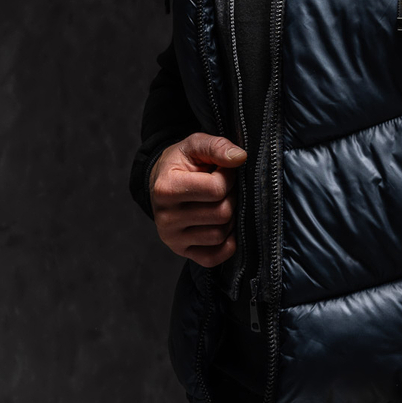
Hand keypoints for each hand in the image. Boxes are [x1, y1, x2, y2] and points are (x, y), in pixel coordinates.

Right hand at [149, 133, 245, 267]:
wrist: (161, 182)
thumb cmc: (182, 163)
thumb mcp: (194, 145)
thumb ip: (216, 146)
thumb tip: (240, 158)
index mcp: (166, 189)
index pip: (216, 189)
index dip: (228, 177)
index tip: (223, 171)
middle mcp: (166, 218)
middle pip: (222, 214)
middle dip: (231, 197)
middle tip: (224, 188)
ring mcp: (172, 238)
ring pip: (221, 235)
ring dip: (229, 218)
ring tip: (219, 202)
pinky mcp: (181, 251)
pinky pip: (214, 257)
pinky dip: (226, 243)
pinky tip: (222, 225)